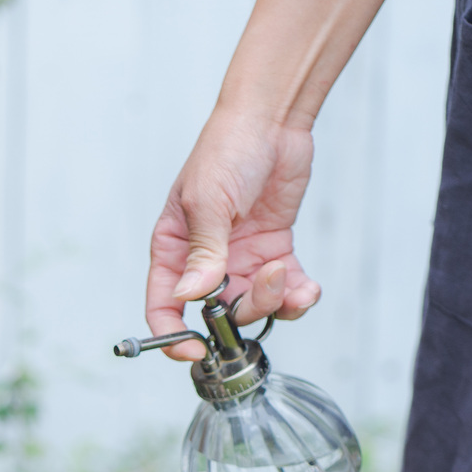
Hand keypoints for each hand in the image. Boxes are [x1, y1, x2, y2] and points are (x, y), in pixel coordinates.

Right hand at [146, 107, 321, 359]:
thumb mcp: (207, 201)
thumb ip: (203, 252)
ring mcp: (240, 258)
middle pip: (216, 313)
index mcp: (174, 249)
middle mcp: (204, 260)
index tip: (194, 350)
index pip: (164, 304)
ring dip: (274, 301)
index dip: (174, 334)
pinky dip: (298, 296)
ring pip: (254, 305)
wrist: (272, 121)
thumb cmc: (226, 149)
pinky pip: (284, 289)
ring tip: (287, 274)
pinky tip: (308, 287)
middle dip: (244, 310)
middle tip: (266, 283)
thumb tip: (191, 296)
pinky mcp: (272, 251)